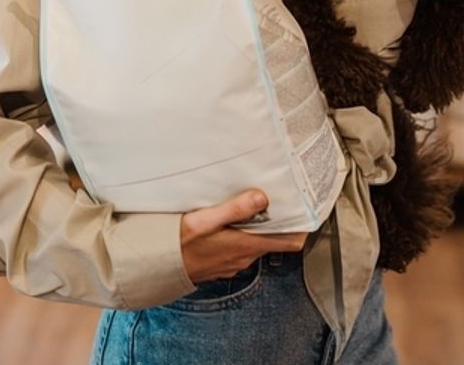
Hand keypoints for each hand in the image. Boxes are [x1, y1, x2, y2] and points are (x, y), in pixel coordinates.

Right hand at [179, 189, 307, 282]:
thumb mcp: (205, 220)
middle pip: (275, 239)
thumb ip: (235, 209)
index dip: (302, 227)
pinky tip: (235, 221)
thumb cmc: (179, 242)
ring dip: (261, 227)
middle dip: (281, 220)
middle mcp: (244, 257)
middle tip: (282, 196)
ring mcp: (234, 262)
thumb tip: (263, 197)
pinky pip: (243, 247)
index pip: (289, 242)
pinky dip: (245, 234)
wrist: (156, 266)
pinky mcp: (223, 262)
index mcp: (246, 245)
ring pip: (258, 242)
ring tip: (259, 203)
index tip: (307, 208)